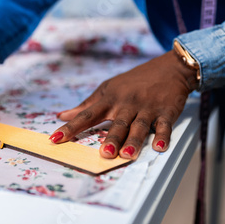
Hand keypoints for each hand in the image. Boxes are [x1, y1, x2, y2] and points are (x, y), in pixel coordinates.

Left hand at [50, 50, 197, 158]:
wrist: (169, 68)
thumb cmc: (132, 82)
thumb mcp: (107, 89)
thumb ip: (85, 105)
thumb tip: (61, 116)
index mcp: (109, 100)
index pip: (86, 115)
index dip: (70, 127)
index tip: (55, 139)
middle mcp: (127, 104)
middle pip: (118, 124)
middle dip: (111, 139)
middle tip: (105, 154)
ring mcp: (147, 108)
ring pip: (139, 127)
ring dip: (134, 141)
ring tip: (127, 155)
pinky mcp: (166, 112)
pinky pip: (164, 126)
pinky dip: (163, 136)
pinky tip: (159, 147)